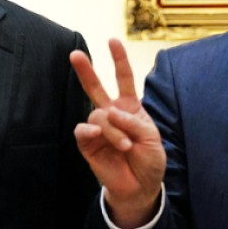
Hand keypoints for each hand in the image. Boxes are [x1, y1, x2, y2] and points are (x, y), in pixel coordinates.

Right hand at [70, 39, 166, 228]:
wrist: (141, 187)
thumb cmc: (149, 160)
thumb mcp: (152, 138)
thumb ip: (133, 122)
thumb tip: (111, 111)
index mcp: (130, 108)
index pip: (124, 79)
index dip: (119, 60)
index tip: (113, 41)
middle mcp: (112, 114)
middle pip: (96, 88)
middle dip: (85, 71)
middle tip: (75, 54)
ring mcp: (99, 129)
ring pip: (97, 115)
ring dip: (113, 129)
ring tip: (125, 146)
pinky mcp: (88, 145)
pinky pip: (83, 131)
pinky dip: (90, 131)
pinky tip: (96, 134)